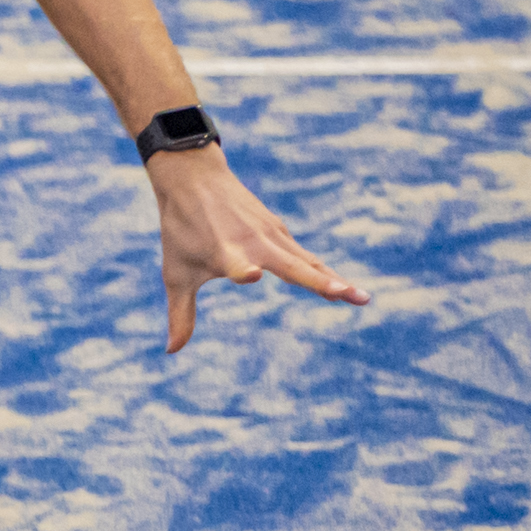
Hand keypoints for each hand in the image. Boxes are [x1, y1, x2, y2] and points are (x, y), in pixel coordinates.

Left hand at [149, 147, 366, 350]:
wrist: (194, 179)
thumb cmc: (181, 230)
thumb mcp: (176, 274)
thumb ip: (181, 313)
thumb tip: (171, 352)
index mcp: (223, 252)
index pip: (236, 264)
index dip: (242, 270)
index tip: (252, 275)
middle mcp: (252, 242)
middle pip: (292, 265)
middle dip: (321, 282)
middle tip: (352, 297)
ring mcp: (271, 234)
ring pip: (307, 261)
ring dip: (333, 279)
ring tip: (360, 297)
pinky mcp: (279, 230)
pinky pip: (304, 255)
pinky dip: (322, 271)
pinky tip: (340, 288)